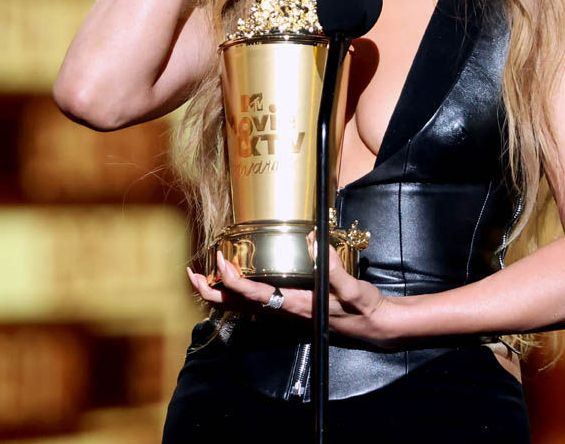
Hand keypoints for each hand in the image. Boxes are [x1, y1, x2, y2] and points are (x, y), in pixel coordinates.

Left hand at [186, 247, 397, 346]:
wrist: (373, 325)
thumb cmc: (362, 307)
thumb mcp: (351, 287)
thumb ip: (330, 265)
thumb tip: (313, 239)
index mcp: (294, 305)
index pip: (255, 295)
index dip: (234, 279)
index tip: (221, 260)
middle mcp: (283, 312)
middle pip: (237, 306)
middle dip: (211, 291)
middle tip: (191, 272)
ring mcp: (284, 313)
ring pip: (242, 307)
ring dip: (219, 292)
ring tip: (202, 275)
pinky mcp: (288, 310)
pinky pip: (253, 304)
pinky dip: (235, 293)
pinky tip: (233, 280)